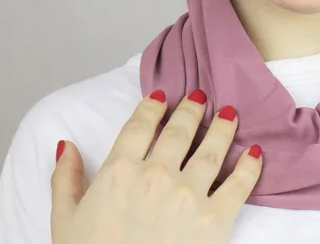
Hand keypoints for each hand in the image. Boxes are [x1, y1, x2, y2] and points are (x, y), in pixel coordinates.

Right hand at [51, 91, 262, 243]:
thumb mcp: (64, 222)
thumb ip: (65, 180)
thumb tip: (66, 145)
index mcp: (119, 172)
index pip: (140, 126)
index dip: (152, 107)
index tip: (162, 96)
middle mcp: (156, 175)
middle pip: (179, 131)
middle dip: (191, 110)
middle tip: (201, 97)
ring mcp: (188, 196)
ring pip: (211, 150)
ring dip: (222, 128)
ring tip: (230, 114)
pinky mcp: (214, 220)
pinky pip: (238, 185)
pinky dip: (249, 166)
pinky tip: (255, 152)